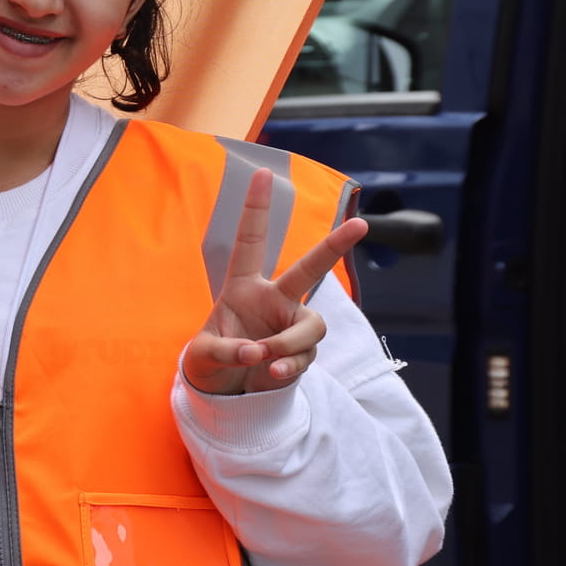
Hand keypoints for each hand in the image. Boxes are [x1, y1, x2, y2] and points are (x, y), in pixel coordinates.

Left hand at [182, 168, 367, 395]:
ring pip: (311, 326)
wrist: (225, 392)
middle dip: (334, 246)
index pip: (251, 243)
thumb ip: (226, 350)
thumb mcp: (204, 354)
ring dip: (288, 343)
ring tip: (265, 358)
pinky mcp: (302, 353)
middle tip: (361, 224)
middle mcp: (273, 301)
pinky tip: (272, 372)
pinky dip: (289, 364)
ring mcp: (290, 326)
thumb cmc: (212, 359)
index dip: (256, 209)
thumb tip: (256, 352)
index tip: (262, 173)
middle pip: (308, 270)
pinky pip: (305, 354)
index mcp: (243, 288)